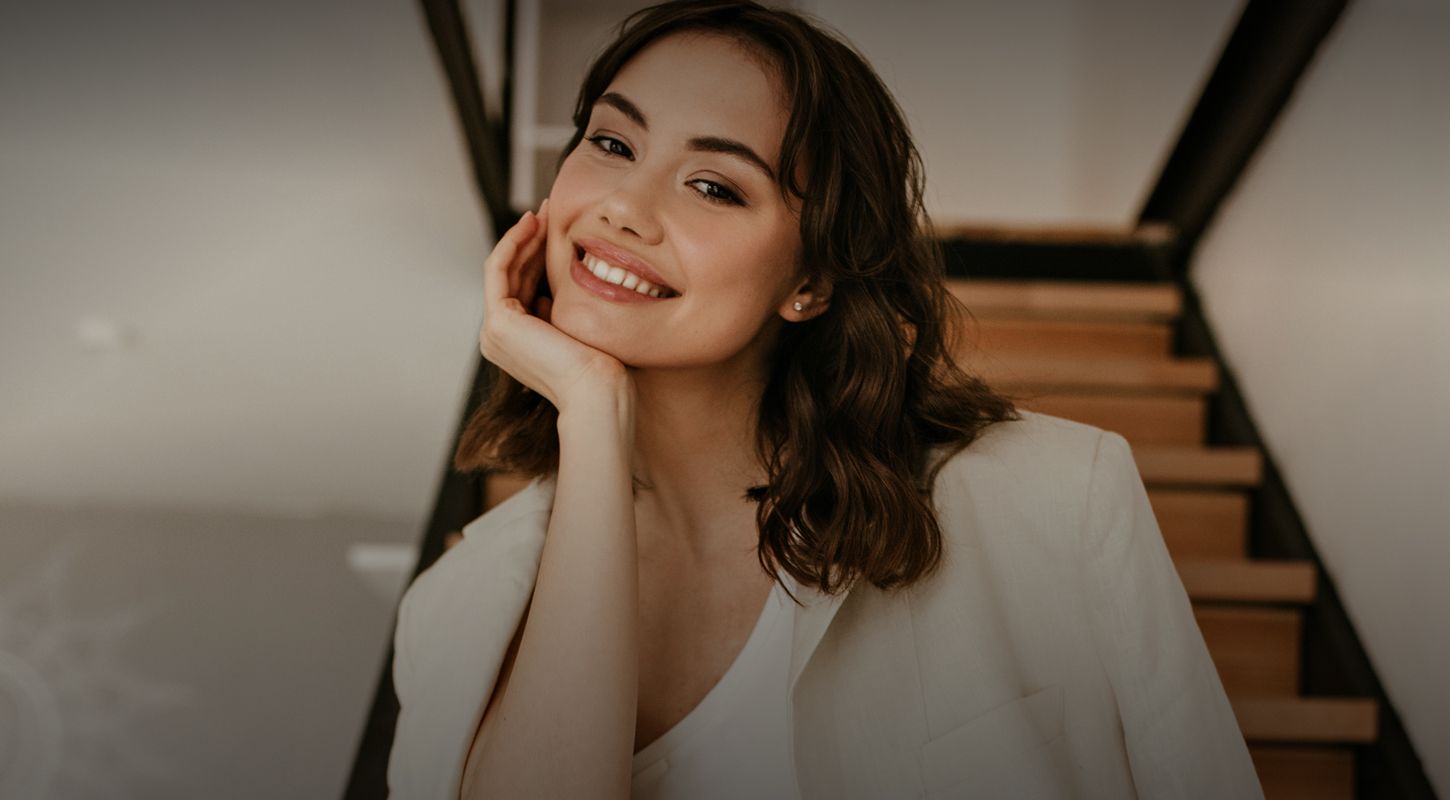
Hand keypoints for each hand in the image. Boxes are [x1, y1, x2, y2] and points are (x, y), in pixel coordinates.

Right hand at [480, 199, 630, 413]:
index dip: (536, 252)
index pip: (522, 285)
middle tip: (549, 209)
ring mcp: (494, 330)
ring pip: (504, 267)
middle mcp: (499, 337)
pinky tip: (532, 224)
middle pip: (511, 274)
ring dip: (522, 235)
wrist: (598, 390)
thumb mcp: (577, 325)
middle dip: (530, 238)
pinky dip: (513, 243)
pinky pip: (498, 269)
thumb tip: (566, 275)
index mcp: (517, 341)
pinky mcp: (499, 320)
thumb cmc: (601, 367)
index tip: (556, 226)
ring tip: (544, 211)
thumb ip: (562, 304)